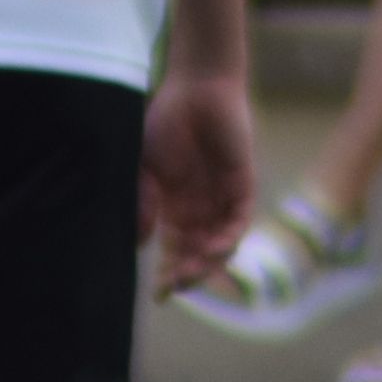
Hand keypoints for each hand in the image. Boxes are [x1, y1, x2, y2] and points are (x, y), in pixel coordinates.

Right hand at [138, 70, 259, 292]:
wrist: (196, 85)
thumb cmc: (165, 119)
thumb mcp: (143, 166)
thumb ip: (142, 202)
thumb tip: (139, 244)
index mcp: (174, 203)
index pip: (174, 248)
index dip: (168, 273)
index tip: (159, 296)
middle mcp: (200, 205)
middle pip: (198, 252)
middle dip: (188, 274)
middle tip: (176, 287)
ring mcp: (222, 195)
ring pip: (221, 242)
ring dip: (209, 261)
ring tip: (193, 271)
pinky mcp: (242, 182)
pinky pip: (239, 219)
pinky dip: (229, 237)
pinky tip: (215, 247)